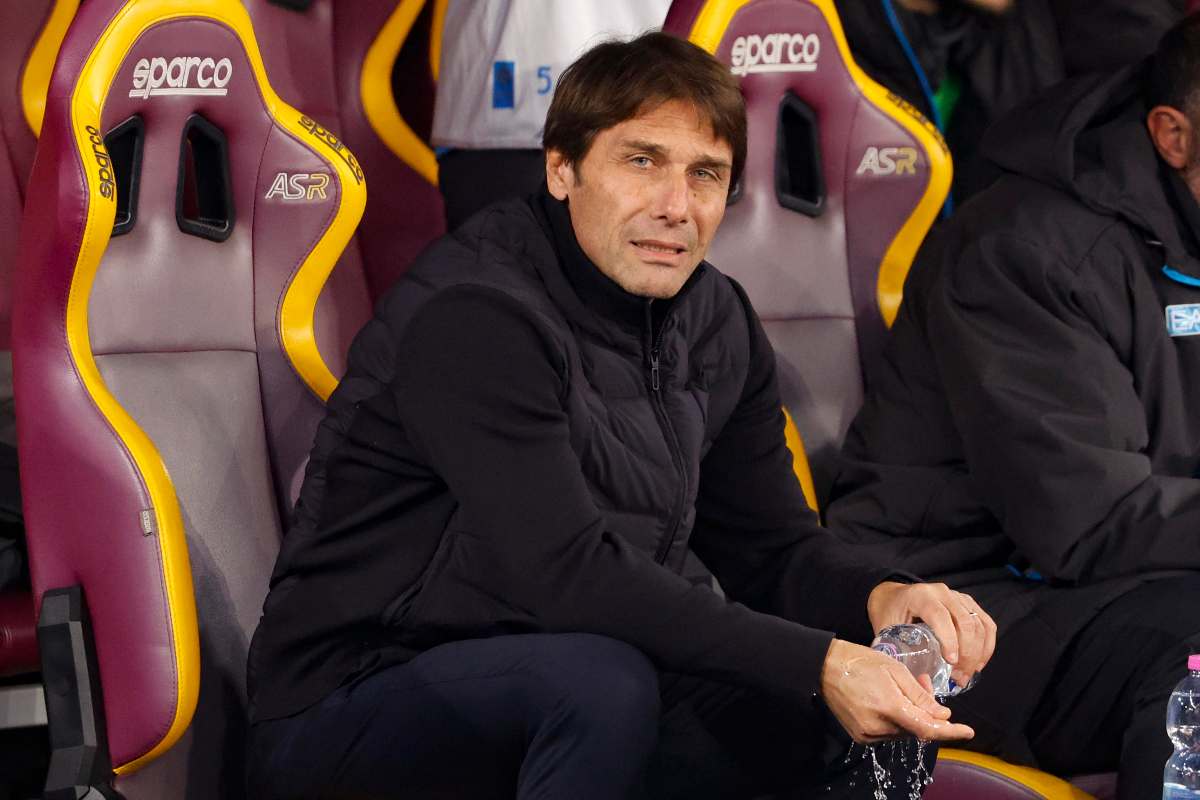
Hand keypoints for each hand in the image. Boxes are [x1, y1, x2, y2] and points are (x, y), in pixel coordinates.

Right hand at [820, 639, 975, 742]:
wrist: (824, 667)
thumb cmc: (860, 661)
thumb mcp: (894, 670)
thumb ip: (919, 695)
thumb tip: (942, 715)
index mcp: (889, 707)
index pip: (927, 728)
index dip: (950, 732)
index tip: (968, 731)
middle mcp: (878, 727)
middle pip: (916, 729)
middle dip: (927, 711)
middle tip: (925, 684)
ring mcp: (867, 734)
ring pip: (903, 731)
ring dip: (912, 714)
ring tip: (905, 688)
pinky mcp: (860, 735)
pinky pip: (888, 732)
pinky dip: (897, 719)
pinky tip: (893, 700)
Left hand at [867, 582, 996, 690]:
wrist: (892, 596)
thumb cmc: (888, 613)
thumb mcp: (886, 629)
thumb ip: (896, 651)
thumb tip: (909, 681)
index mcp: (920, 596)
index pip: (940, 616)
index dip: (950, 640)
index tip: (951, 663)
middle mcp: (942, 592)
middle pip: (966, 622)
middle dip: (967, 654)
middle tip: (959, 677)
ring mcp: (957, 596)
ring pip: (980, 624)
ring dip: (978, 653)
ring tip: (967, 674)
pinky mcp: (968, 603)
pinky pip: (986, 624)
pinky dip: (986, 645)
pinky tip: (978, 663)